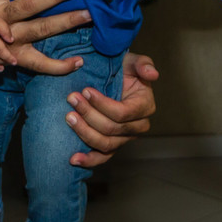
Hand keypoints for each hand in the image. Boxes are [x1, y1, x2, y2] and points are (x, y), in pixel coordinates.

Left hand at [66, 52, 158, 166]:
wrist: (112, 78)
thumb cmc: (123, 69)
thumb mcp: (133, 61)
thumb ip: (144, 64)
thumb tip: (152, 74)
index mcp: (145, 107)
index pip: (122, 113)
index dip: (102, 104)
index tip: (85, 91)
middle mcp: (138, 126)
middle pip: (111, 129)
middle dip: (89, 114)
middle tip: (71, 99)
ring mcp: (124, 138)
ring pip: (105, 144)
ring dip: (84, 132)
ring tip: (69, 118)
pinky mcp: (112, 146)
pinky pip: (102, 157)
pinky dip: (88, 160)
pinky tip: (73, 159)